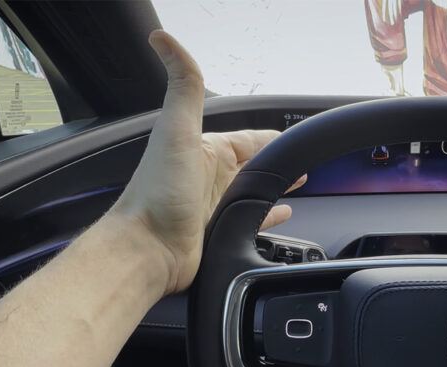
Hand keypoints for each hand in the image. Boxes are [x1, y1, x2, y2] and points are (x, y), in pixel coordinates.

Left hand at [109, 30, 293, 294]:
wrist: (145, 249)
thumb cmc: (157, 193)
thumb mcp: (176, 129)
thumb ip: (183, 84)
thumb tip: (163, 38)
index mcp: (205, 150)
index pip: (249, 138)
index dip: (273, 138)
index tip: (295, 137)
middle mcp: (209, 177)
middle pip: (253, 165)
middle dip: (277, 162)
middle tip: (301, 162)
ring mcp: (213, 206)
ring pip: (253, 192)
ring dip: (273, 187)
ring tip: (296, 183)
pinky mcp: (217, 233)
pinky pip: (250, 221)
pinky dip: (268, 215)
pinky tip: (280, 214)